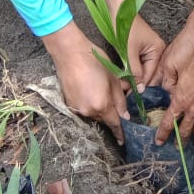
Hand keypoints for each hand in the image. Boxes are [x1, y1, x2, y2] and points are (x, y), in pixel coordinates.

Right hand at [42, 21, 127, 142]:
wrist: (69, 52)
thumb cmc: (94, 61)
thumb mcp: (113, 78)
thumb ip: (120, 99)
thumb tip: (125, 115)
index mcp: (101, 106)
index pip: (114, 124)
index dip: (120, 132)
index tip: (123, 141)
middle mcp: (88, 111)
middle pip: (104, 119)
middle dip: (111, 114)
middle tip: (117, 104)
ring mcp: (76, 108)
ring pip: (93, 114)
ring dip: (100, 108)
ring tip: (102, 92)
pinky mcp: (68, 103)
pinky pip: (84, 108)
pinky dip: (90, 104)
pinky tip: (91, 90)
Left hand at [126, 14, 164, 90]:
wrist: (117, 10)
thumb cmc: (125, 28)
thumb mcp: (129, 52)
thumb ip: (134, 71)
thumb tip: (139, 90)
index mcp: (158, 50)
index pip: (151, 74)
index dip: (141, 86)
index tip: (131, 97)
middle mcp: (157, 51)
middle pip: (148, 74)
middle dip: (137, 83)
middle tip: (125, 94)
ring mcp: (149, 50)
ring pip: (142, 70)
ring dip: (133, 78)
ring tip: (123, 88)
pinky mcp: (141, 50)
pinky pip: (138, 64)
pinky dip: (131, 70)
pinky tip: (124, 78)